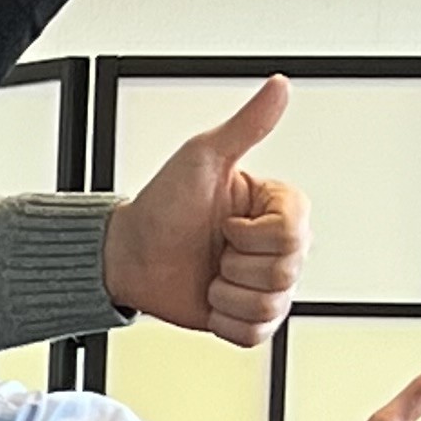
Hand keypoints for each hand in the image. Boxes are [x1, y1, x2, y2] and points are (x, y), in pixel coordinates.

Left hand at [104, 74, 304, 346]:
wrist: (127, 254)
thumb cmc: (161, 204)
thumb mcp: (202, 157)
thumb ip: (246, 126)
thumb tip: (279, 85)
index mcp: (279, 210)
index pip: (294, 233)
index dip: (252, 233)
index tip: (225, 220)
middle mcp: (279, 248)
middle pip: (285, 272)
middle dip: (235, 264)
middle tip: (212, 248)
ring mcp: (265, 285)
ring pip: (271, 306)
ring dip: (226, 293)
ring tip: (208, 274)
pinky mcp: (247, 318)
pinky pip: (254, 334)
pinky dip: (225, 321)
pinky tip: (209, 299)